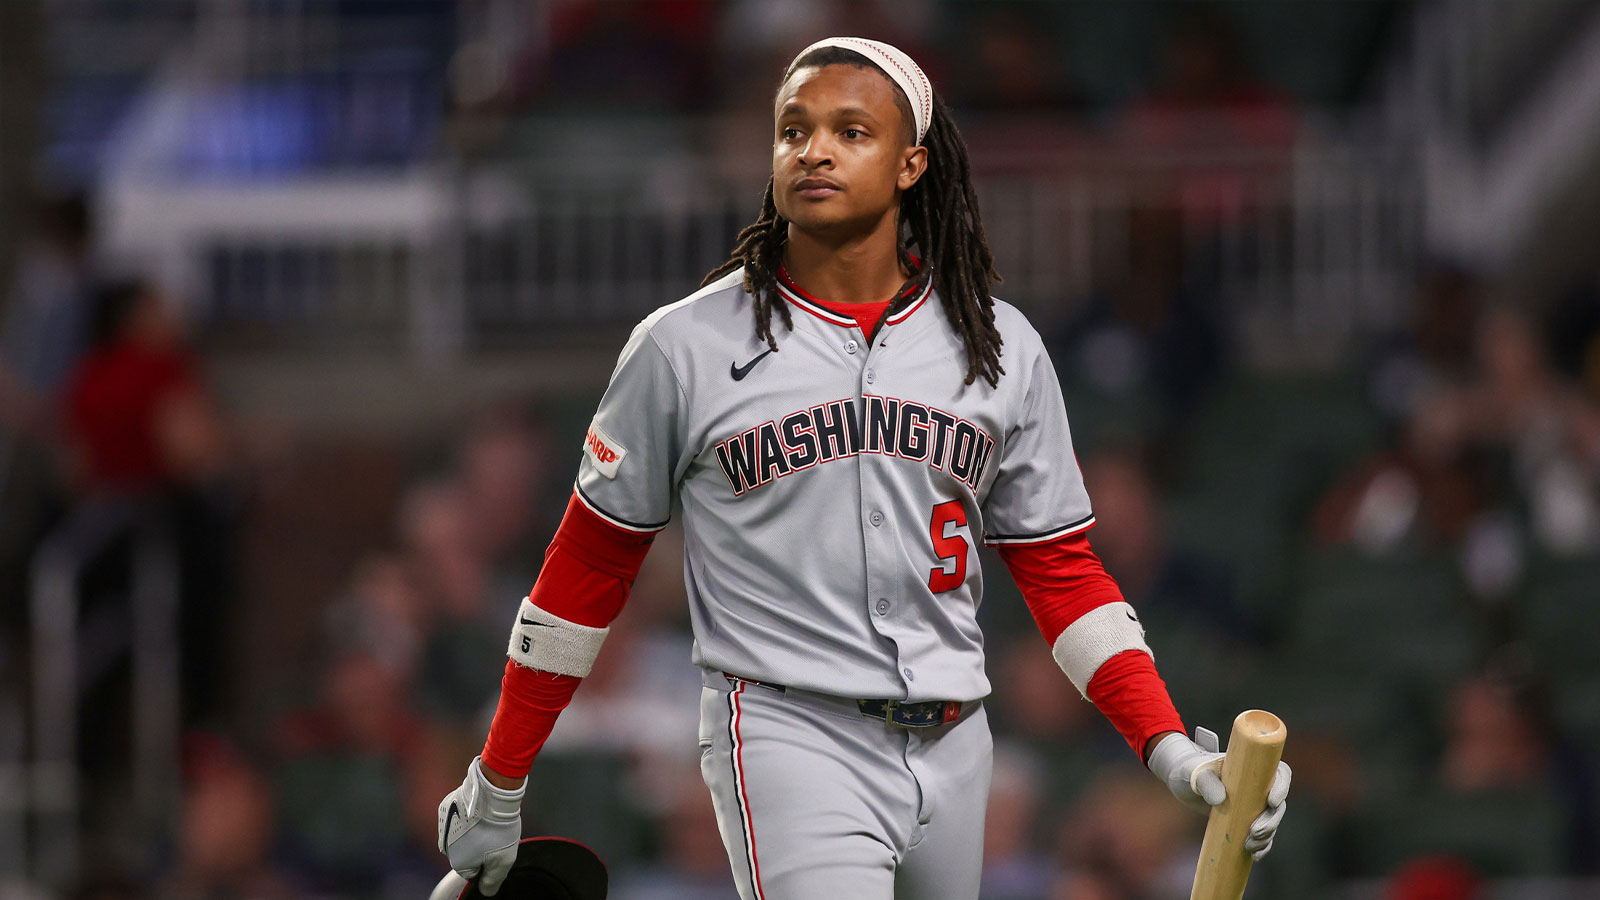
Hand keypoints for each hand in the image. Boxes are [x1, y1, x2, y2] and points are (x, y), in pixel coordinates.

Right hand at [437, 756, 524, 894]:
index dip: (486, 863)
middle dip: (477, 848)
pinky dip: (465, 816)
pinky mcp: (444, 808)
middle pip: (463, 853)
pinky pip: (455, 818)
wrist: (492, 794)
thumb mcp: (503, 861)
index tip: (495, 850)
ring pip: (458, 835)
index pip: (472, 872)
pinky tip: (477, 810)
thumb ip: (493, 881)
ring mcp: (442, 827)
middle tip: (492, 835)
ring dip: (470, 831)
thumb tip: (486, 892)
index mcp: (458, 863)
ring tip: (486, 822)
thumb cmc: (497, 828)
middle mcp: (445, 847)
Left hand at [1146, 727, 1291, 859]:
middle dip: (1271, 821)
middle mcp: (1257, 786)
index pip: (1279, 773)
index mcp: (1252, 768)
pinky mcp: (1244, 820)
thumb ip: (1206, 782)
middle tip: (1254, 832)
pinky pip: (1262, 835)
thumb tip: (1220, 800)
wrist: (1181, 780)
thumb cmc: (1190, 769)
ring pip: (1271, 821)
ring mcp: (1252, 805)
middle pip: (1277, 804)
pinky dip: (1262, 846)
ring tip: (1249, 846)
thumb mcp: (1195, 773)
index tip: (1272, 802)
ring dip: (1267, 836)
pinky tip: (1254, 855)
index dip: (1282, 787)